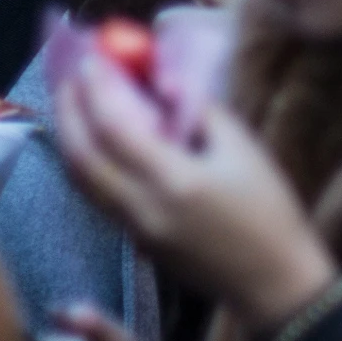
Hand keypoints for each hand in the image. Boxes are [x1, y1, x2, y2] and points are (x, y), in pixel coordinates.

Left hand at [54, 55, 336, 331]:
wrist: (273, 282)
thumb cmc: (271, 213)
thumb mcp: (248, 154)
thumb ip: (204, 114)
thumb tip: (167, 85)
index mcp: (174, 181)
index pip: (117, 126)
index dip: (100, 89)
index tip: (93, 58)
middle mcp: (142, 206)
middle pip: (82, 154)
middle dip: (69, 110)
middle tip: (71, 76)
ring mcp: (133, 227)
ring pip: (80, 179)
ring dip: (69, 137)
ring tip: (72, 105)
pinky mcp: (136, 239)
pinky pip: (95, 195)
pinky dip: (85, 163)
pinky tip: (93, 143)